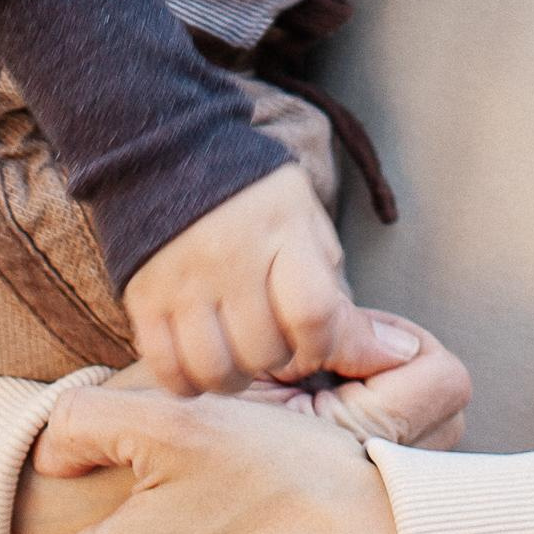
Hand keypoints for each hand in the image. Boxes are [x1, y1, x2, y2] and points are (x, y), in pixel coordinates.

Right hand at [121, 161, 413, 396]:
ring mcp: (182, 281)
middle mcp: (229, 258)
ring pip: (218, 371)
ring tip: (243, 354)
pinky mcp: (143, 298)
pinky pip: (171, 371)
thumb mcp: (306, 221)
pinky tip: (205, 360)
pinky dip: (191, 381)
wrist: (169, 152)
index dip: (332, 346)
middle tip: (283, 345)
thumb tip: (390, 354)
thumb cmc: (254, 195)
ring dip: (239, 377)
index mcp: (280, 230)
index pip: (314, 315)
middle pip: (266, 352)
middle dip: (286, 362)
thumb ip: (335, 285)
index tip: (331, 346)